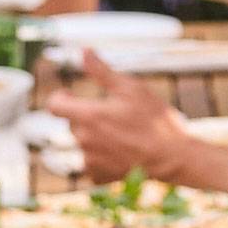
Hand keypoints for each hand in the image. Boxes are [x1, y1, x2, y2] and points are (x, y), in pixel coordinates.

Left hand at [57, 74, 193, 178]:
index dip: (61, 97)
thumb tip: (84, 51)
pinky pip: (91, 161)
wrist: (173, 157)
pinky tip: (121, 150)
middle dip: (86, 115)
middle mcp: (84, 140)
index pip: (54, 105)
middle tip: (114, 113)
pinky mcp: (99, 175)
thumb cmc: (154, 119)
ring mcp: (90, 160)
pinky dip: (102, 155)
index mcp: (88, 116)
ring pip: (83, 141)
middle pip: (73, 123)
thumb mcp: (130, 88)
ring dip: (95, 135)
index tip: (72, 93)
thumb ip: (102, 71)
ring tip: (123, 132)